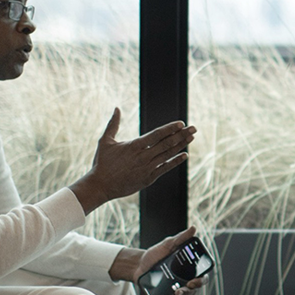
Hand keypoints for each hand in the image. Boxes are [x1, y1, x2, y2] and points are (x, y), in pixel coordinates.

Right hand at [70, 108, 196, 213]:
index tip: (181, 123)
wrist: (101, 186)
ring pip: (168, 155)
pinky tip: (185, 155)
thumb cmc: (102, 163)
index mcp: (134, 146)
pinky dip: (175, 161)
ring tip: (192, 138)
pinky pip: (165, 168)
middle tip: (194, 128)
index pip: (157, 135)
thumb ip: (113, 124)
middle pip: (166, 144)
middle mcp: (143, 156)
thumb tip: (116, 108)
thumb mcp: (105, 141)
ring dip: (181, 145)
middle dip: (182, 135)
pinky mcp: (149, 178)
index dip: (170, 129)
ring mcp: (147, 168)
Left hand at [116, 227, 207, 294]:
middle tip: (187, 285)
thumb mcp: (167, 244)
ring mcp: (177, 288)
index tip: (197, 279)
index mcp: (188, 268)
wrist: (138, 264)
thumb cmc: (155, 254)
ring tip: (177, 294)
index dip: (202, 279)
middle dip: (193, 289)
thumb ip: (181, 238)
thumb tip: (193, 228)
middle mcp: (185, 279)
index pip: (201, 275)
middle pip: (195, 288)